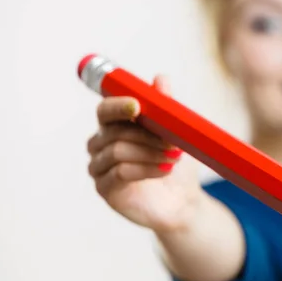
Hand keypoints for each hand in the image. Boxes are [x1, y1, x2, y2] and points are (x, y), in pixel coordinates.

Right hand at [86, 75, 202, 232]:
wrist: (182, 201)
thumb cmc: (176, 164)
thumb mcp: (175, 134)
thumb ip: (165, 107)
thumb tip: (160, 79)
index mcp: (114, 126)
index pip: (105, 110)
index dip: (118, 106)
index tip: (138, 106)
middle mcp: (100, 144)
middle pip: (114, 132)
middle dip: (147, 135)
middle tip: (174, 143)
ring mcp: (100, 167)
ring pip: (117, 151)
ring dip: (150, 153)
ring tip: (173, 159)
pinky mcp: (105, 189)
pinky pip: (120, 172)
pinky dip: (146, 169)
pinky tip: (164, 171)